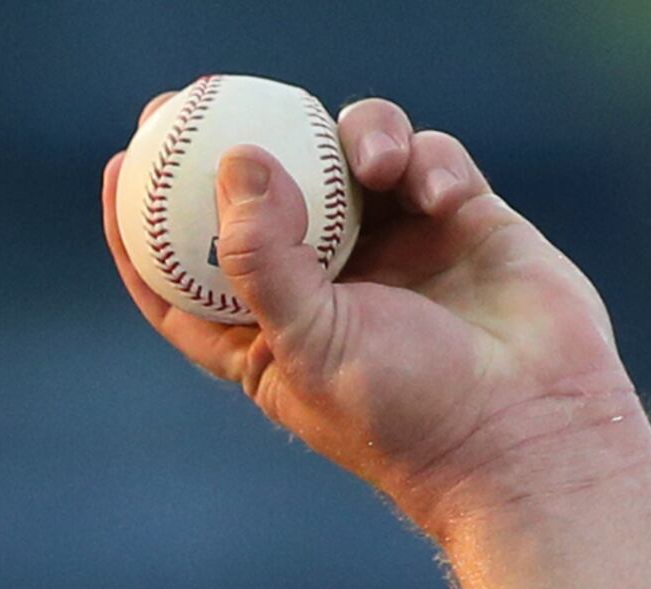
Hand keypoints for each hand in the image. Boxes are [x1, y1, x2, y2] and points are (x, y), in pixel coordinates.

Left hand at [102, 99, 649, 538]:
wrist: (529, 432)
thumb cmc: (407, 413)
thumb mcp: (310, 344)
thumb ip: (263, 257)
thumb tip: (235, 164)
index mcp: (269, 334)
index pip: (184, 276)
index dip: (143, 225)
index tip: (121, 166)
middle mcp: (327, 286)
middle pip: (264, 198)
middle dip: (232, 146)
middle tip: (201, 95)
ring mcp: (396, 248)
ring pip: (349, 160)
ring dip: (355, 138)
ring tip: (372, 160)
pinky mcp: (461, 222)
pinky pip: (429, 160)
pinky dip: (427, 159)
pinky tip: (437, 190)